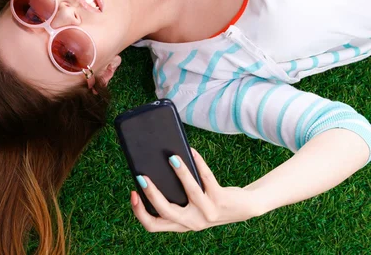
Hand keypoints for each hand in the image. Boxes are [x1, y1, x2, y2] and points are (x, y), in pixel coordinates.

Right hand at [131, 148, 262, 231]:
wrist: (243, 208)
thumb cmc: (209, 201)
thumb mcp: (190, 205)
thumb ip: (174, 196)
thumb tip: (155, 168)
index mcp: (180, 224)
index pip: (152, 226)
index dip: (139, 212)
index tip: (133, 193)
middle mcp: (192, 223)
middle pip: (165, 212)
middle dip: (151, 194)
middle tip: (142, 176)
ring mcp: (207, 213)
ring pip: (190, 193)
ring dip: (180, 174)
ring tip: (172, 157)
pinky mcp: (220, 200)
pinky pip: (207, 178)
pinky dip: (198, 163)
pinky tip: (192, 151)